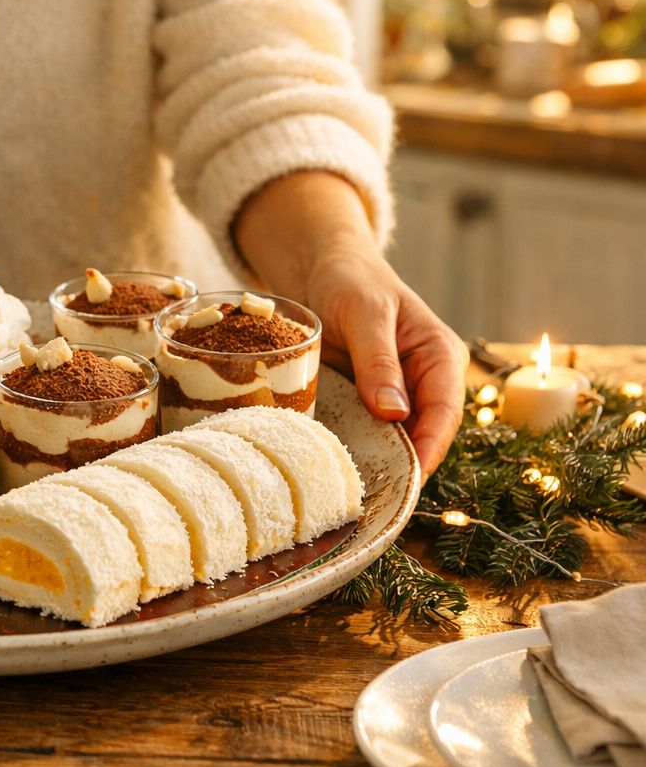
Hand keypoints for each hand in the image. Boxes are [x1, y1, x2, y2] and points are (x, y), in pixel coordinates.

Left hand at [302, 241, 467, 474]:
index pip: (445, 412)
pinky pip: (366, 430)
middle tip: (377, 497)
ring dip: (377, 461)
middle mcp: (424, 380)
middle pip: (423, 433)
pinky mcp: (366, 400)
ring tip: (353, 490)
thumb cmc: (350, 280)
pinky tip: (333, 468)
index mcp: (439, 356)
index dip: (430, 447)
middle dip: (404, 464)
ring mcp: (396, 393)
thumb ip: (378, 360)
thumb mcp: (364, 313)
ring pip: (394, 438)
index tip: (410, 477)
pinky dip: (353, 448)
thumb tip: (395, 412)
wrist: (320, 269)